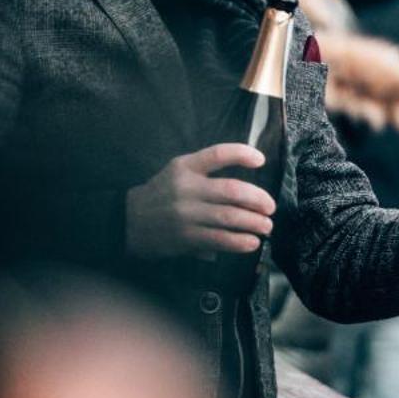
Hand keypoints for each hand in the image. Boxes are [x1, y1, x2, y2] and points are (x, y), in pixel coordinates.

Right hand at [126, 144, 275, 257]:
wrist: (127, 220)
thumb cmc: (161, 193)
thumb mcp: (177, 171)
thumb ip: (207, 170)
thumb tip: (245, 181)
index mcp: (185, 167)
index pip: (218, 154)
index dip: (242, 154)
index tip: (261, 160)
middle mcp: (186, 188)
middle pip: (232, 191)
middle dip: (258, 199)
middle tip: (270, 207)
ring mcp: (185, 214)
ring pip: (229, 217)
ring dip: (254, 223)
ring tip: (266, 227)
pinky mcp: (185, 237)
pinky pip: (219, 240)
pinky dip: (239, 242)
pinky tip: (251, 243)